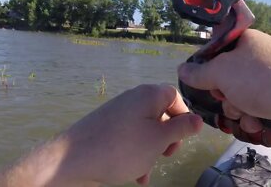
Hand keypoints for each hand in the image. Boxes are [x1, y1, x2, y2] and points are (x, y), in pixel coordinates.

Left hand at [38, 84, 201, 185]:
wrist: (72, 160)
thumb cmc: (123, 148)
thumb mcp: (159, 140)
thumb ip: (182, 128)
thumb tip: (198, 119)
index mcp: (149, 95)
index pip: (175, 97)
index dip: (183, 116)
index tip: (184, 136)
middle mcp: (133, 99)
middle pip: (161, 114)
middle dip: (167, 138)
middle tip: (166, 155)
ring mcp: (118, 113)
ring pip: (146, 130)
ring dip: (152, 150)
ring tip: (146, 171)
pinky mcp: (106, 127)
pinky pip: (130, 137)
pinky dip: (136, 152)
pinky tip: (136, 174)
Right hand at [178, 29, 270, 134]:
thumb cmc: (263, 78)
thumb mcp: (223, 73)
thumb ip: (200, 73)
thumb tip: (182, 69)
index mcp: (245, 42)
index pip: (216, 53)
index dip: (208, 70)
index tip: (207, 83)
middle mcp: (258, 57)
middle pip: (228, 79)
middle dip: (225, 96)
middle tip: (229, 100)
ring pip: (242, 96)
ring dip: (239, 110)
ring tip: (247, 114)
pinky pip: (259, 107)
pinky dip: (255, 116)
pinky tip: (258, 122)